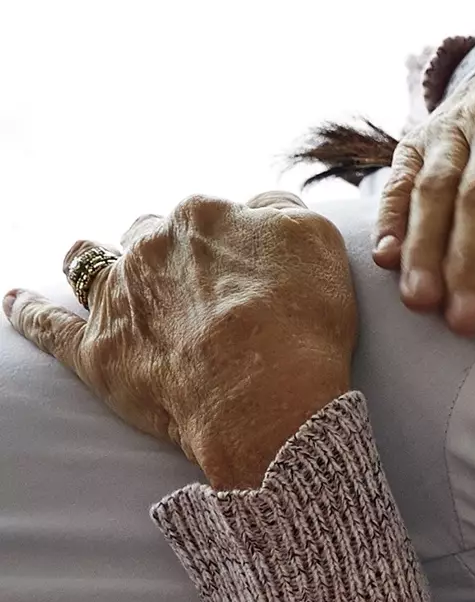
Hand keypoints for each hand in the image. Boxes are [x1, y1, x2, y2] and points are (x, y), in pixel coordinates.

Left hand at [8, 193, 356, 488]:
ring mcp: (116, 297)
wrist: (260, 393)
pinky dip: (27, 311)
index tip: (252, 268)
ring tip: (96, 265)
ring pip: (92, 264)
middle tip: (195, 283)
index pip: (215, 215)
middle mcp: (151, 247)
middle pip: (151, 236)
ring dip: (94, 262)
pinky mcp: (94, 350)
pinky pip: (46, 325)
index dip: (234, 241)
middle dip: (166, 251)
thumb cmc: (298, 319)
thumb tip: (260, 208)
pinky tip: (14, 300)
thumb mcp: (317, 241)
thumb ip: (282, 212)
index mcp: (202, 216)